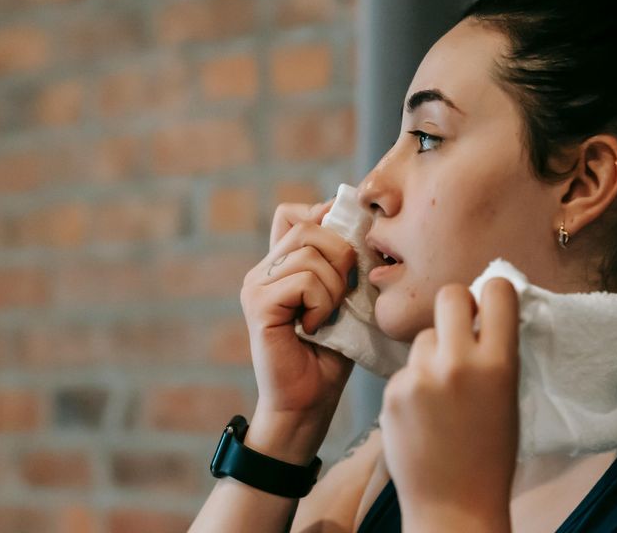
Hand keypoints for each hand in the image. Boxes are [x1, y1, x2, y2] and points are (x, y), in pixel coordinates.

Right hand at [239, 199, 355, 460]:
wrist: (308, 402)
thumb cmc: (332, 354)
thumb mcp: (345, 299)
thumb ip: (343, 264)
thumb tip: (360, 223)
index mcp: (281, 264)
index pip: (295, 213)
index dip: (326, 222)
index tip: (348, 255)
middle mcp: (263, 269)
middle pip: (308, 226)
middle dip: (341, 256)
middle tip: (343, 295)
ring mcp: (256, 285)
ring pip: (310, 252)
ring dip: (334, 286)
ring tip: (328, 316)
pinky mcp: (258, 304)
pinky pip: (304, 280)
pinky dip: (322, 303)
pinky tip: (315, 327)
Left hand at [379, 278, 519, 529]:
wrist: (454, 505)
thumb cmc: (490, 453)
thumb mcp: (508, 395)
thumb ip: (496, 351)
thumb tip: (483, 310)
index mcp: (498, 363)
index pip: (496, 290)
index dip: (492, 294)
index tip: (489, 307)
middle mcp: (458, 363)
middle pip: (449, 295)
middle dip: (456, 307)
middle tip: (460, 331)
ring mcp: (420, 377)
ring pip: (423, 337)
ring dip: (432, 352)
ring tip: (442, 394)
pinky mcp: (392, 392)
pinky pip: (405, 369)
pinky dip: (413, 384)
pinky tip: (423, 415)